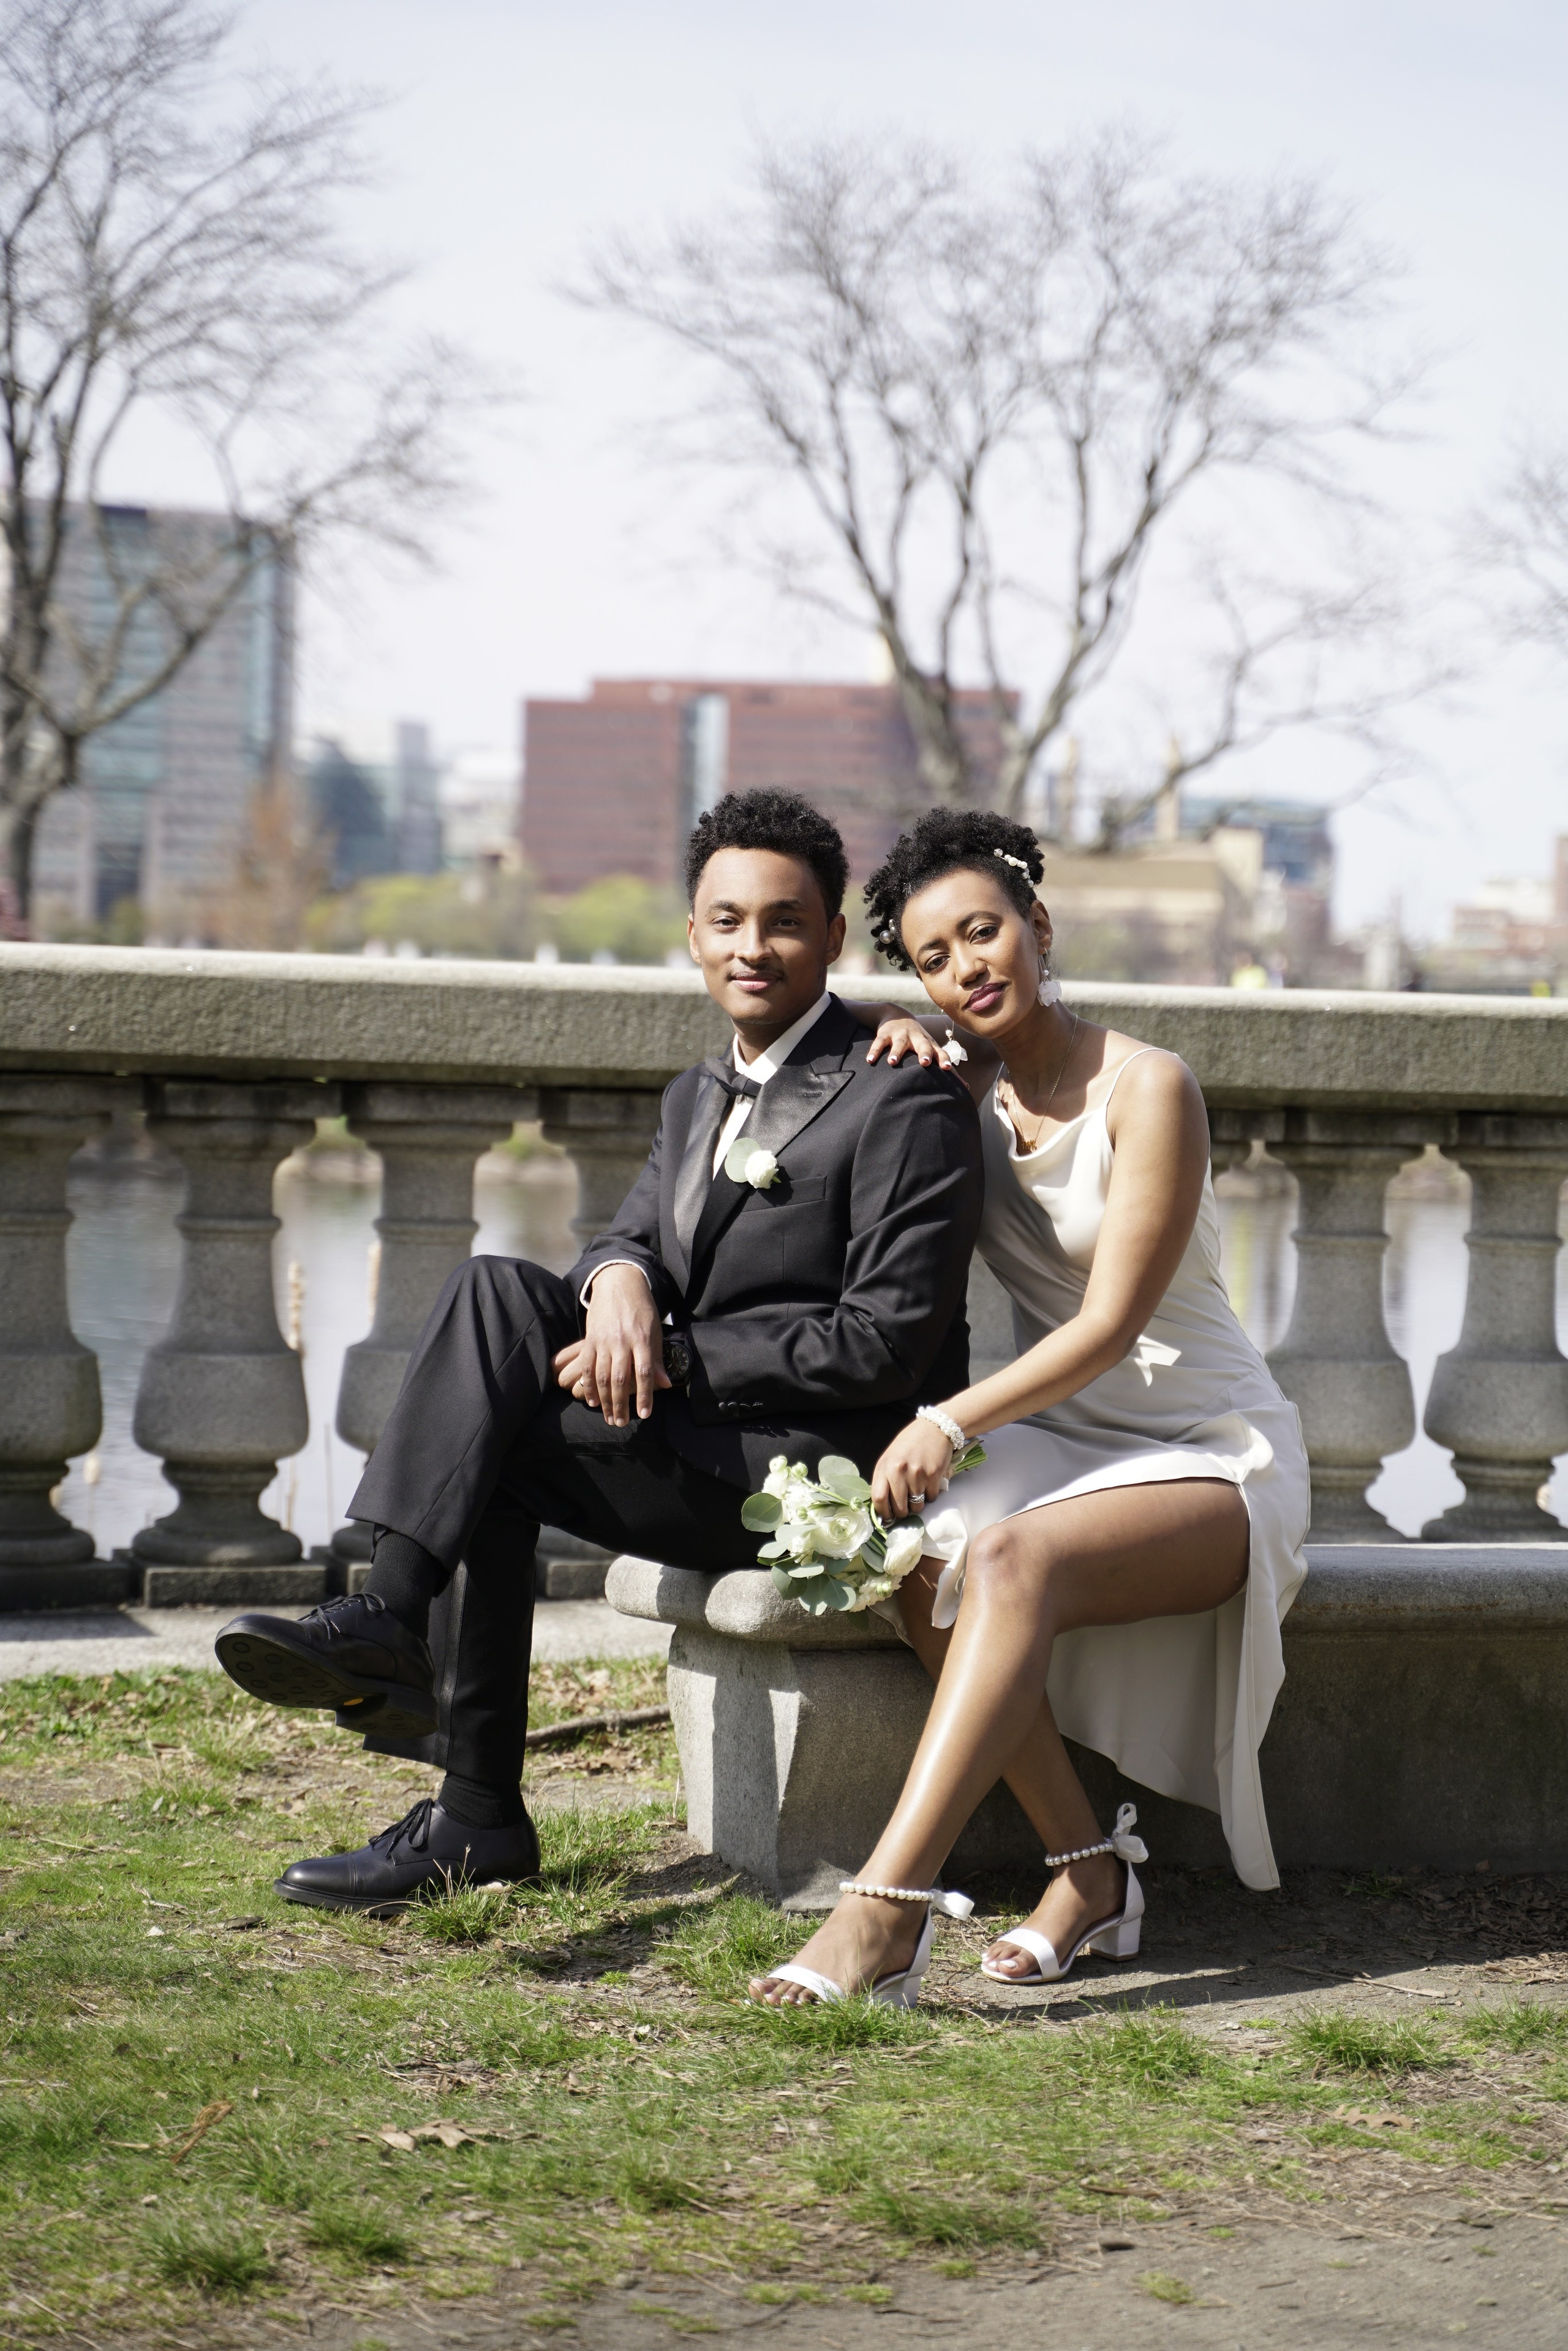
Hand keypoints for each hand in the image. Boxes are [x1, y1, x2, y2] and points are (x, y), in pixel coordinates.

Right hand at [553, 1263, 670, 1425]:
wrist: (618, 1283)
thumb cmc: (642, 1309)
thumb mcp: (655, 1331)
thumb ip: (657, 1359)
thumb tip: (666, 1384)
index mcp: (642, 1339)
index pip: (644, 1373)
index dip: (645, 1396)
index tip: (645, 1414)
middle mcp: (622, 1341)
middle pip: (621, 1380)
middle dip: (621, 1405)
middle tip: (621, 1423)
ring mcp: (604, 1341)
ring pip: (602, 1376)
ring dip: (605, 1400)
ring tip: (609, 1417)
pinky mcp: (590, 1339)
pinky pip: (587, 1366)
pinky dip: (588, 1385)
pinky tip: (591, 1400)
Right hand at [864, 1010, 942, 1067]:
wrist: (897, 1015)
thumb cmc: (918, 1039)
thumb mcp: (930, 1048)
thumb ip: (943, 1067)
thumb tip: (967, 1087)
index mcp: (928, 1044)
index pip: (939, 1052)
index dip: (943, 1060)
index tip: (947, 1069)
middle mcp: (916, 1038)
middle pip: (922, 1045)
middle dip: (924, 1053)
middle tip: (925, 1063)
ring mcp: (900, 1035)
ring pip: (899, 1043)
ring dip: (896, 1052)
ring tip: (892, 1062)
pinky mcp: (885, 1034)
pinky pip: (879, 1042)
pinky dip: (874, 1051)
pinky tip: (869, 1061)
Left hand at [871, 1418, 953, 1522]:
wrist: (935, 1428)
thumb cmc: (910, 1443)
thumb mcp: (890, 1457)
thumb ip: (885, 1478)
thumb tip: (884, 1505)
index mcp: (884, 1466)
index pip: (878, 1498)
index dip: (883, 1513)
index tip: (887, 1517)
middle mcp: (899, 1471)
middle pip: (899, 1508)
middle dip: (902, 1514)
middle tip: (905, 1509)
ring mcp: (917, 1474)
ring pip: (917, 1506)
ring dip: (917, 1505)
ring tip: (918, 1492)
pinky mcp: (934, 1476)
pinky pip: (931, 1498)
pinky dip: (930, 1496)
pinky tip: (929, 1484)